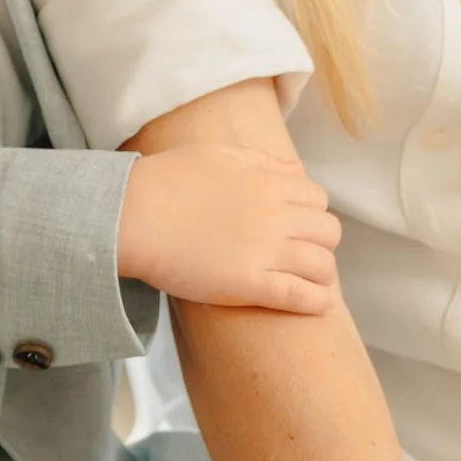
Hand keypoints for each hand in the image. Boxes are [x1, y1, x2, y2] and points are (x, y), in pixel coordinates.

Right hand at [116, 136, 340, 313]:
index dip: (312, 214)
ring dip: (321, 274)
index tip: (298, 227)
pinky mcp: (249, 284)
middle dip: (320, 243)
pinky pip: (301, 296)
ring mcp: (264, 250)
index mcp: (269, 182)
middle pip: (328, 232)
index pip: (318, 199)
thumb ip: (262, 161)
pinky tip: (318, 305)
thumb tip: (295, 170)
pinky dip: (317, 302)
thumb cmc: (166, 182)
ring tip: (308, 282)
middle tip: (301, 254)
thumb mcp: (220, 155)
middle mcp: (275, 215)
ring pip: (323, 265)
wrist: (132, 214)